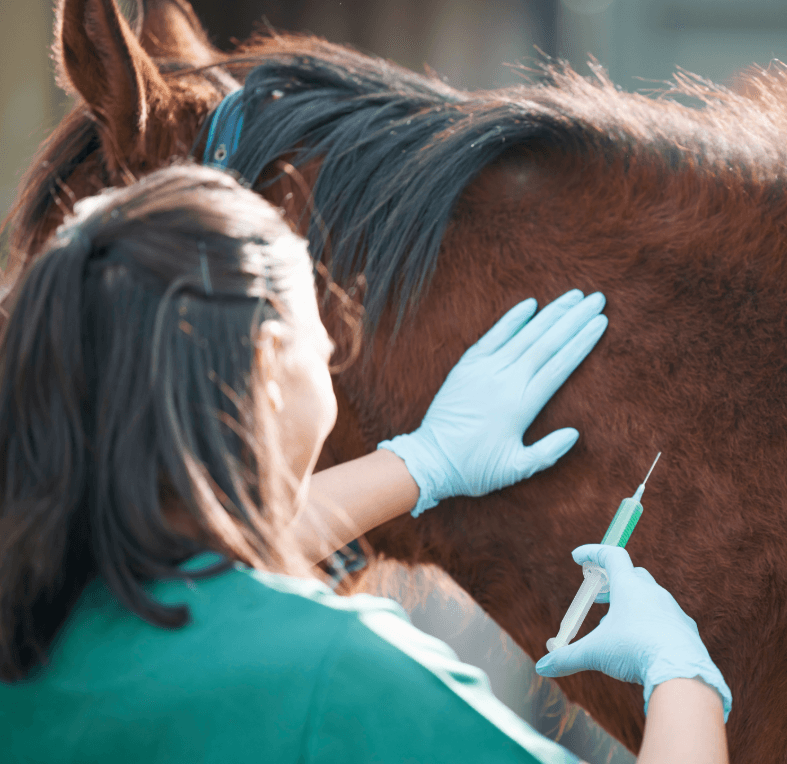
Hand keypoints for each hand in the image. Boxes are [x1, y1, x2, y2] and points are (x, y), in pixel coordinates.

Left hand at [378, 289, 606, 515]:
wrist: (431, 460)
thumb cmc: (475, 469)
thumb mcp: (515, 469)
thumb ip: (547, 452)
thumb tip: (574, 434)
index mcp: (521, 405)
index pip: (559, 366)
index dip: (581, 342)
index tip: (600, 322)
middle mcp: (505, 382)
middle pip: (547, 343)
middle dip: (574, 319)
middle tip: (597, 299)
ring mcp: (485, 370)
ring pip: (524, 335)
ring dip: (550, 313)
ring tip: (574, 296)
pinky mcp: (467, 366)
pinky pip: (493, 336)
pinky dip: (511, 319)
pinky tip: (530, 304)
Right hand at [535, 544, 731, 720]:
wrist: (682, 674)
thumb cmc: (635, 652)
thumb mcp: (596, 653)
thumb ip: (567, 658)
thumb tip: (542, 667)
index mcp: (629, 587)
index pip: (611, 556)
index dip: (593, 553)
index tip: (578, 557)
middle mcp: (652, 592)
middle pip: (632, 574)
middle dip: (613, 582)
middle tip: (600, 596)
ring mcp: (672, 610)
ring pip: (650, 598)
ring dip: (632, 604)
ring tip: (618, 626)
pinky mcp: (686, 630)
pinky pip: (666, 619)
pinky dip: (651, 624)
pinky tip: (645, 642)